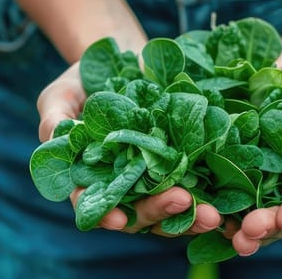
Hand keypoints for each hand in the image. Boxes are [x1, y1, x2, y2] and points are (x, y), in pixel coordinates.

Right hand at [37, 63, 222, 235]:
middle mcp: (123, 188)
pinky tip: (227, 199)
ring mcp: (154, 179)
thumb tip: (58, 136)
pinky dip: (212, 195)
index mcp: (89, 181)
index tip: (116, 219)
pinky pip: (198, 186)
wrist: (121, 62)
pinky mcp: (182, 165)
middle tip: (181, 201)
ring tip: (211, 214)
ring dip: (191, 216)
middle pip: (139, 214)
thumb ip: (55, 120)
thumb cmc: (80, 84)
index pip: (93, 206)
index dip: (104, 215)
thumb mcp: (59, 97)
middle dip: (159, 213)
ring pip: (172, 210)